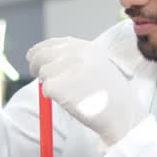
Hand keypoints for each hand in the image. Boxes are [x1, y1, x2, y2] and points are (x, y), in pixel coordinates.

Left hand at [27, 37, 142, 145]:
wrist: (122, 113)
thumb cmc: (111, 94)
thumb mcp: (98, 66)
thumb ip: (75, 60)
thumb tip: (46, 62)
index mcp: (84, 47)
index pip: (51, 44)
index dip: (40, 51)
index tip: (35, 59)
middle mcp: (74, 53)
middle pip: (40, 55)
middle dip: (35, 65)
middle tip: (36, 75)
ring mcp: (67, 68)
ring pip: (43, 74)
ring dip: (50, 85)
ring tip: (72, 95)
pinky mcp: (59, 85)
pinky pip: (46, 90)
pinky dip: (54, 98)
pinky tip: (73, 102)